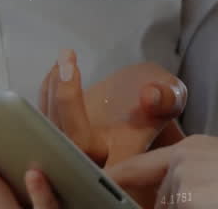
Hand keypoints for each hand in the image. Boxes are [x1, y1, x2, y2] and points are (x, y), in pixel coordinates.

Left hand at [40, 50, 187, 167]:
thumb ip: (169, 97)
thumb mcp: (173, 95)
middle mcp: (93, 161)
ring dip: (53, 88)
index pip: (91, 150)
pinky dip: (47, 89)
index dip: (72, 114)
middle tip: (68, 59)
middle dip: (64, 97)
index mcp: (120, 158)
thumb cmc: (159, 100)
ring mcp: (74, 149)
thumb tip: (150, 96)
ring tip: (67, 57)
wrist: (143, 103)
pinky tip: (59, 67)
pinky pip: (43, 117)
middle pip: (66, 138)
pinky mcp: (60, 135)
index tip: (69, 72)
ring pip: (50, 126)